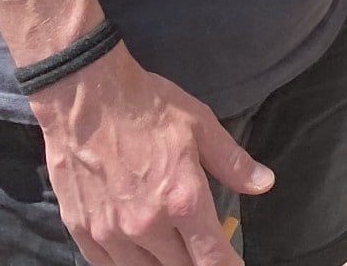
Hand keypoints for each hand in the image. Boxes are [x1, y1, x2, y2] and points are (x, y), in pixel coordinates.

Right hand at [30, 45, 270, 265]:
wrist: (84, 96)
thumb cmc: (146, 106)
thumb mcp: (200, 125)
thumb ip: (232, 162)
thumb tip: (264, 184)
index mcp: (182, 201)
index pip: (211, 258)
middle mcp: (147, 226)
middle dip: (196, 264)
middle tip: (202, 249)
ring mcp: (111, 233)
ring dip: (162, 265)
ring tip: (173, 251)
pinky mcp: (82, 231)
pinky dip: (127, 263)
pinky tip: (138, 254)